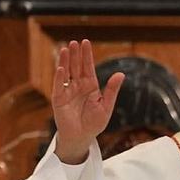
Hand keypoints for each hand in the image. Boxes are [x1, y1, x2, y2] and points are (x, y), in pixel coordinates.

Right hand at [51, 39, 124, 163]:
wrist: (82, 137)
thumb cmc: (95, 123)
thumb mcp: (106, 106)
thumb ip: (112, 90)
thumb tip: (121, 74)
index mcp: (90, 85)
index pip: (88, 67)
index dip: (87, 55)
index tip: (86, 42)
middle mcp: (78, 86)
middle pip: (76, 67)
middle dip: (75, 55)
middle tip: (74, 42)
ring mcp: (68, 92)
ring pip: (66, 73)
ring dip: (65, 61)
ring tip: (66, 49)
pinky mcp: (59, 100)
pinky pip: (59, 87)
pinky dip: (59, 78)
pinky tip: (61, 68)